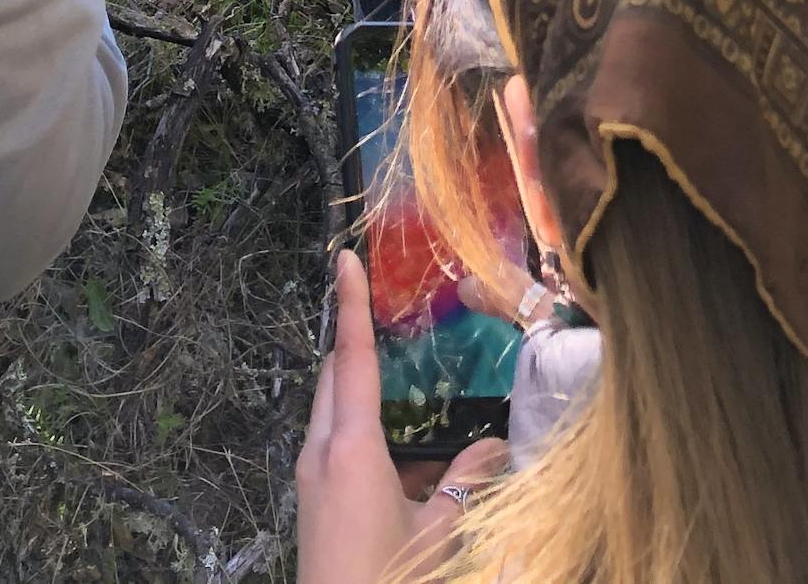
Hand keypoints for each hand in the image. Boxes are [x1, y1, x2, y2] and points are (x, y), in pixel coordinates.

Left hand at [296, 250, 507, 583]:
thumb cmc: (387, 580)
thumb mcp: (438, 536)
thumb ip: (466, 485)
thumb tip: (496, 447)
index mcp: (350, 448)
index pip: (351, 358)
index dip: (352, 305)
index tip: (345, 257)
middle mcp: (320, 452)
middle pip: (333, 377)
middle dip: (356, 342)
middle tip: (388, 313)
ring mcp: (311, 478)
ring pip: (332, 411)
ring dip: (360, 390)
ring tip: (403, 379)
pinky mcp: (313, 501)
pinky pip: (334, 444)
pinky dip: (361, 428)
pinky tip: (401, 453)